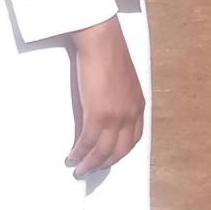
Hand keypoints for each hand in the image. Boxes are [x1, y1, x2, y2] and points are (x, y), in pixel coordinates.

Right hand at [65, 16, 144, 176]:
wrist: (101, 40)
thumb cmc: (108, 51)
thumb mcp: (122, 78)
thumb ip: (119, 95)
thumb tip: (105, 104)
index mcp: (138, 104)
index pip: (133, 138)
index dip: (121, 151)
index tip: (110, 157)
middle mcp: (130, 114)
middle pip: (120, 149)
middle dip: (105, 162)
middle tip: (93, 169)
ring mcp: (115, 116)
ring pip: (103, 150)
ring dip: (91, 163)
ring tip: (80, 169)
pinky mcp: (98, 114)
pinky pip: (88, 141)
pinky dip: (80, 152)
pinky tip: (73, 156)